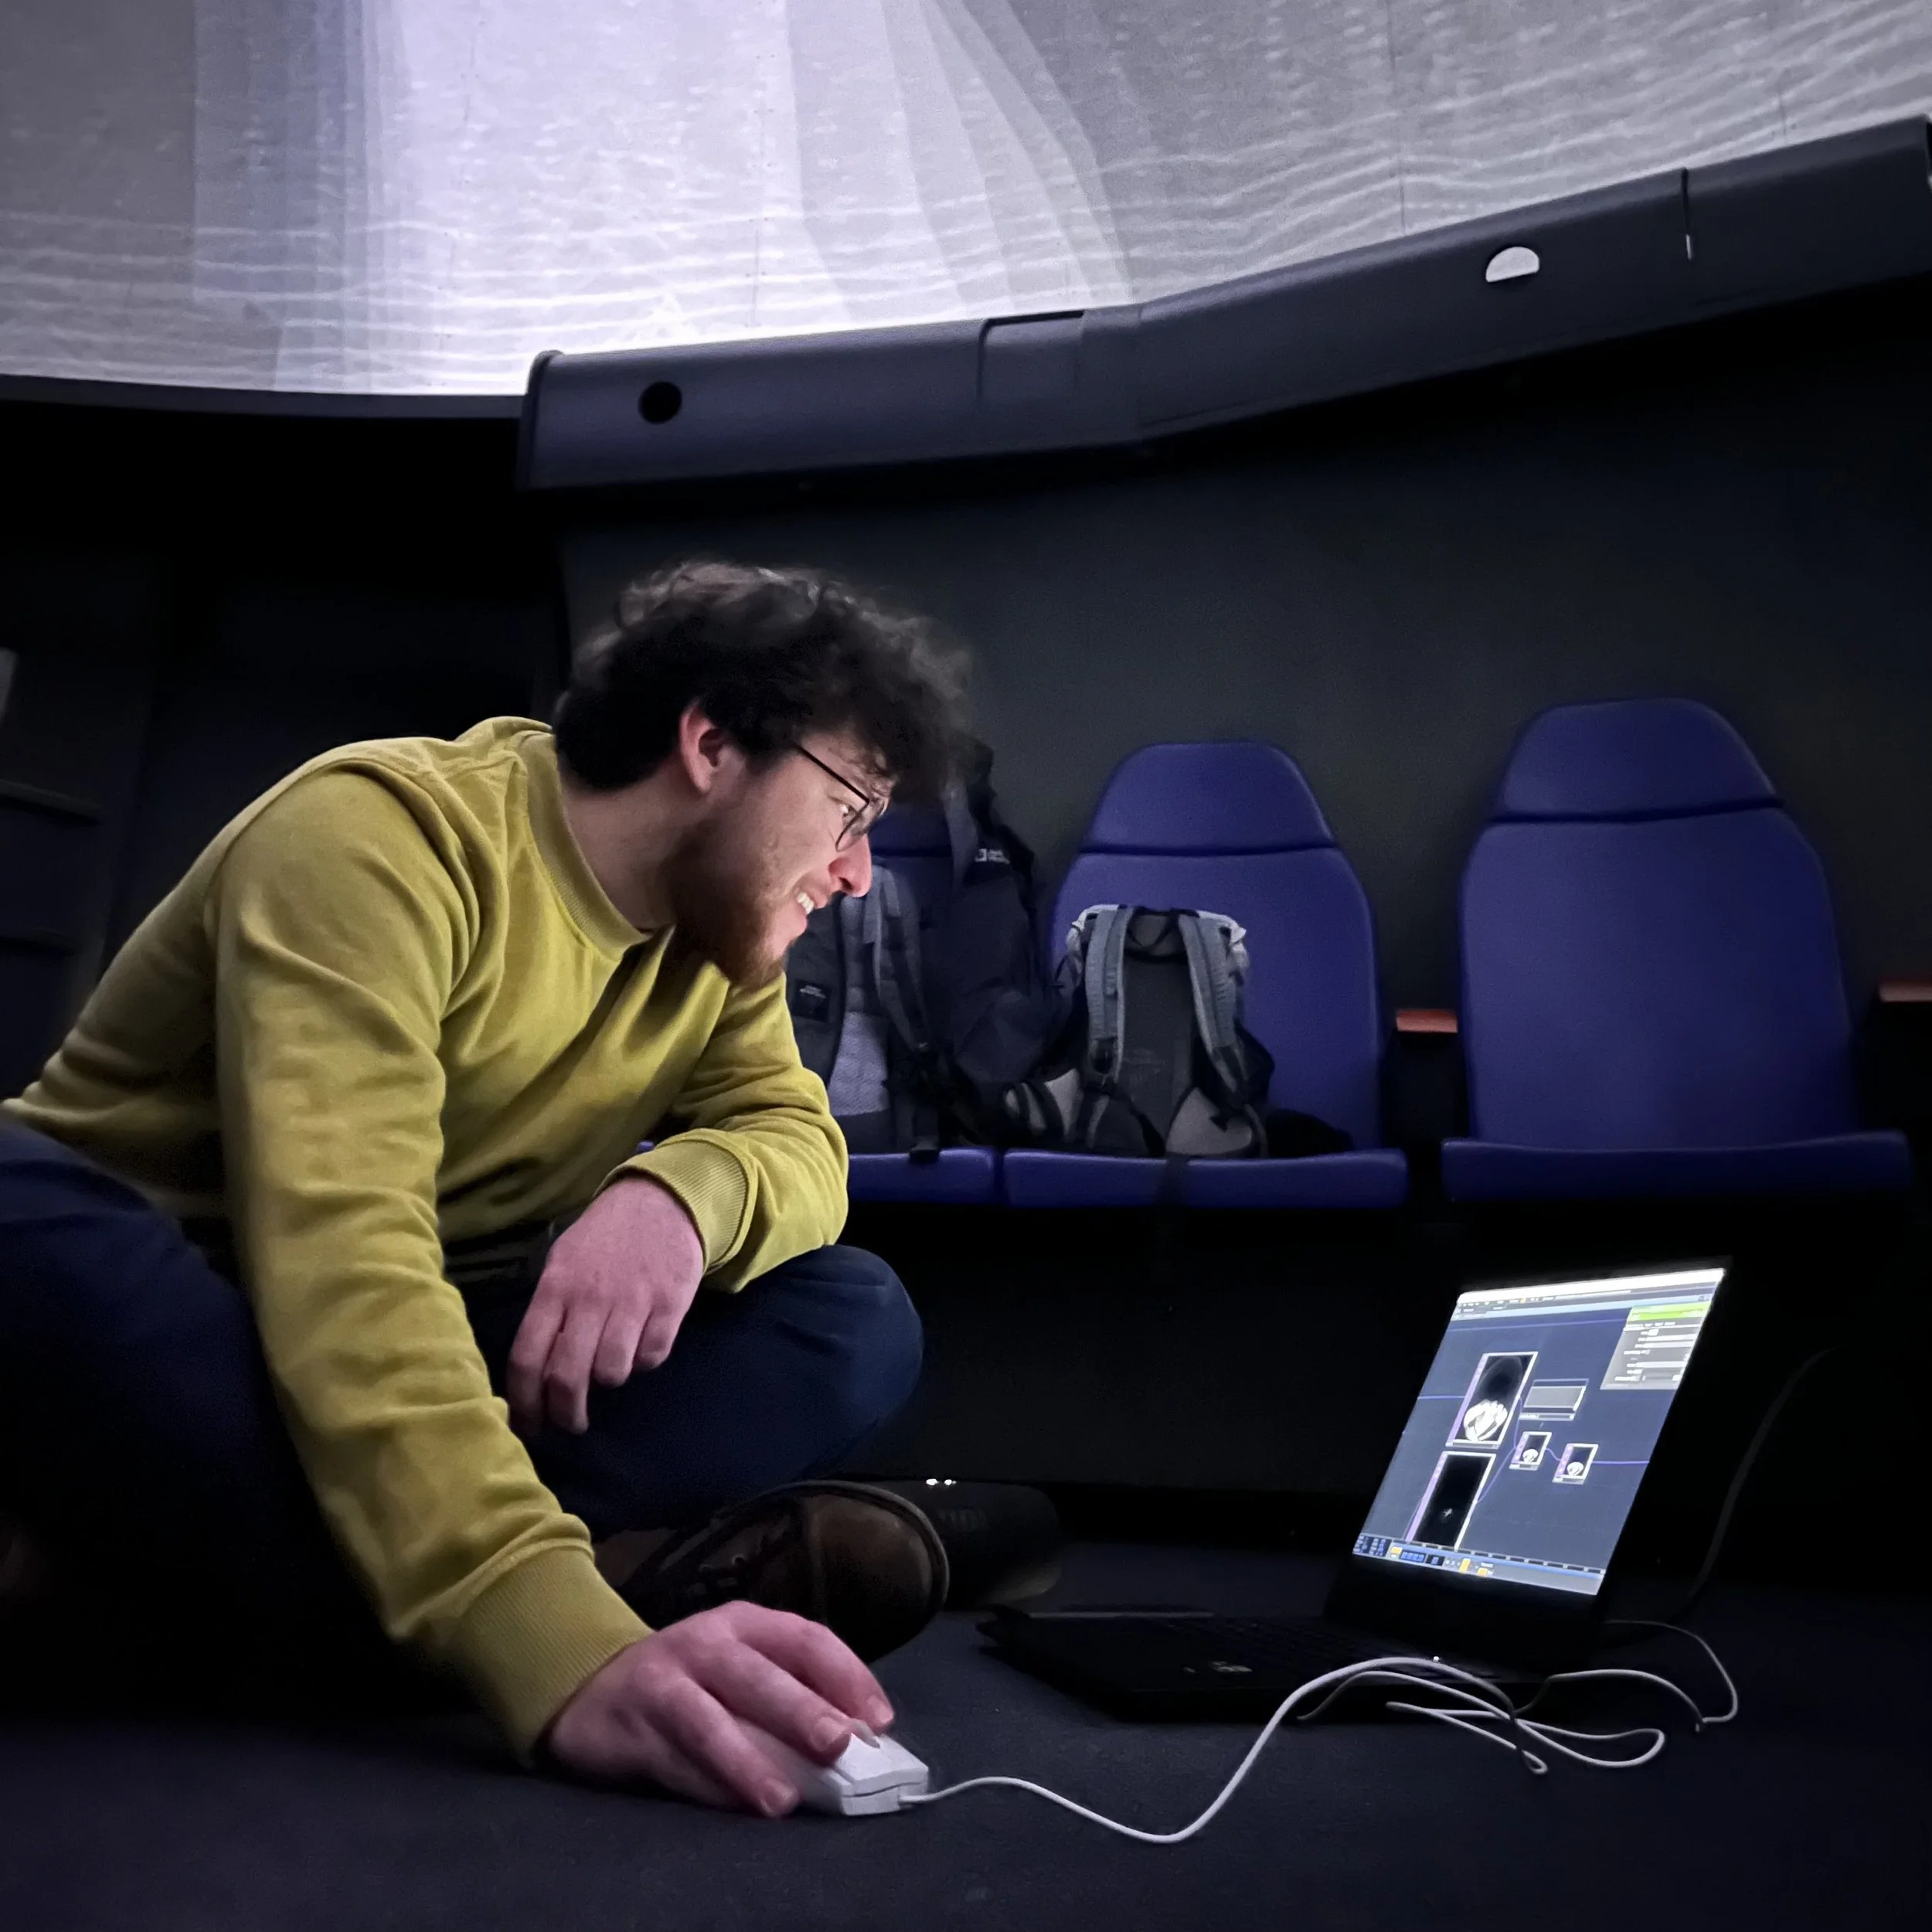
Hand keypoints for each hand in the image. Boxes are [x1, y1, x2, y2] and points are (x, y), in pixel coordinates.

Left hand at [507, 1177, 704, 1434]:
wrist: (662, 1200)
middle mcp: (590, 1298)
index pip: (527, 1356)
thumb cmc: (604, 1238)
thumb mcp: (563, 1262)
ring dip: (608, 1380)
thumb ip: (549, 1311)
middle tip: (570, 1423)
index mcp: (555, 1287)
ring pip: (612, 1372)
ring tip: (609, 1371)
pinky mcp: (671, 1304)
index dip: (523, 1401)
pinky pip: (652, 1356)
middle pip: (567, 1376)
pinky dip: (645, 1361)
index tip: (527, 1424)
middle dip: (565, 1413)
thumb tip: (533, 1371)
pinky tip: (641, 1346)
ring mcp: (633, 1302)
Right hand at [544, 1601, 896, 1813]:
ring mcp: (664, 1685)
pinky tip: (734, 1807)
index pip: (805, 1637)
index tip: (879, 1721)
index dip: (846, 1675)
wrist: (592, 1684)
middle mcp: (705, 1644)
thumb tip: (861, 1737)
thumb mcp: (740, 1664)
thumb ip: (792, 1689)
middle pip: (759, 1678)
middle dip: (801, 1711)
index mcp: (744, 1623)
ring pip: (711, 1724)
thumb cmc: (691, 1679)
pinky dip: (707, 1787)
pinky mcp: (633, 1729)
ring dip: (749, 1763)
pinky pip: (675, 1763)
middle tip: (838, 1746)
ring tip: (782, 1799)